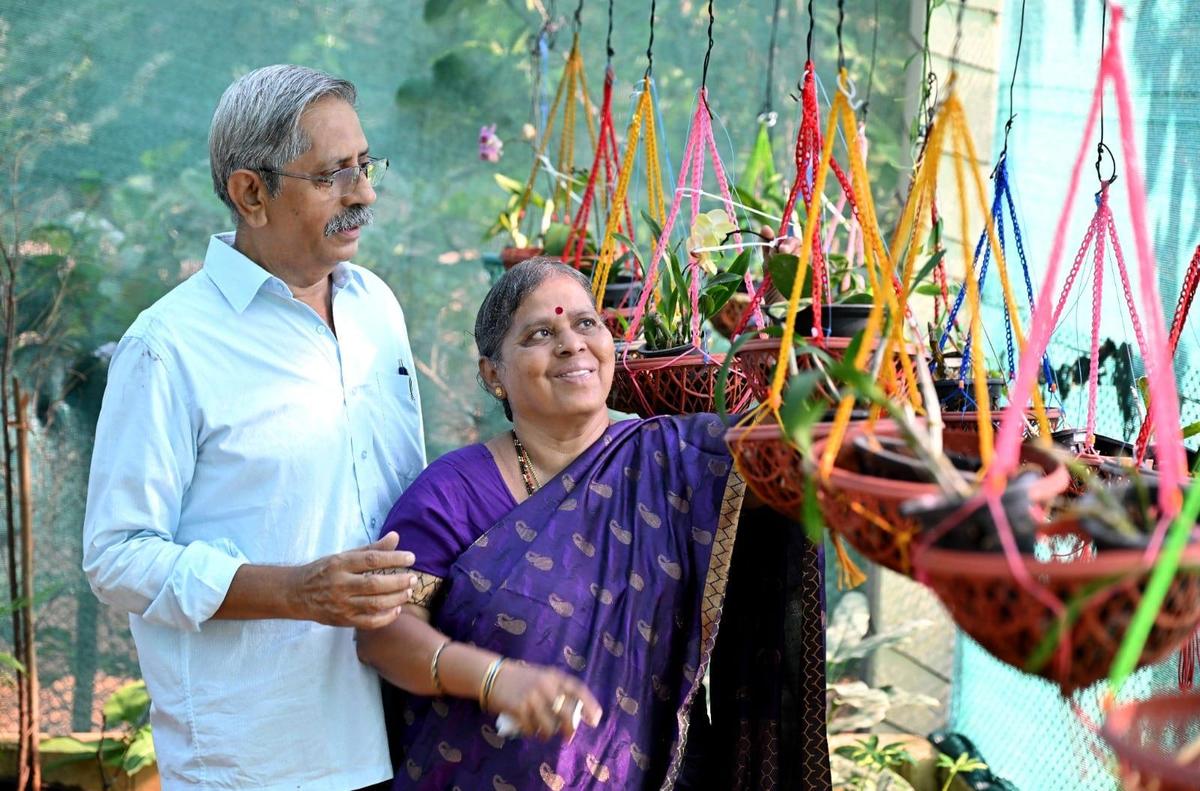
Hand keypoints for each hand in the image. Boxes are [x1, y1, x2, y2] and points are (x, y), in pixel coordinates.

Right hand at [290, 532, 416, 628]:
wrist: (297, 594)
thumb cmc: (325, 571)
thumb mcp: (344, 555)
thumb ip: (371, 548)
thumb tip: (395, 536)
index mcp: (340, 564)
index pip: (372, 560)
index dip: (394, 558)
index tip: (410, 557)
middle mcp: (340, 584)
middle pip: (375, 584)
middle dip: (398, 581)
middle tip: (413, 578)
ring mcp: (341, 604)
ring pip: (374, 604)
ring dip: (396, 599)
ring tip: (408, 592)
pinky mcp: (343, 620)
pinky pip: (369, 622)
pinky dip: (386, 617)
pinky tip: (396, 610)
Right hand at [487, 661, 602, 741]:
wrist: (492, 675)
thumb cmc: (520, 678)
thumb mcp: (542, 677)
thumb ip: (556, 690)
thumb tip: (574, 715)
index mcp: (553, 676)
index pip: (577, 690)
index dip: (589, 705)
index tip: (595, 720)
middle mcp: (545, 685)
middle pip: (566, 713)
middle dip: (570, 729)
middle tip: (569, 737)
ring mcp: (532, 697)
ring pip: (549, 726)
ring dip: (548, 734)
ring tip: (544, 734)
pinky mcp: (518, 708)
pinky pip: (531, 729)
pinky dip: (532, 733)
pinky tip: (529, 730)